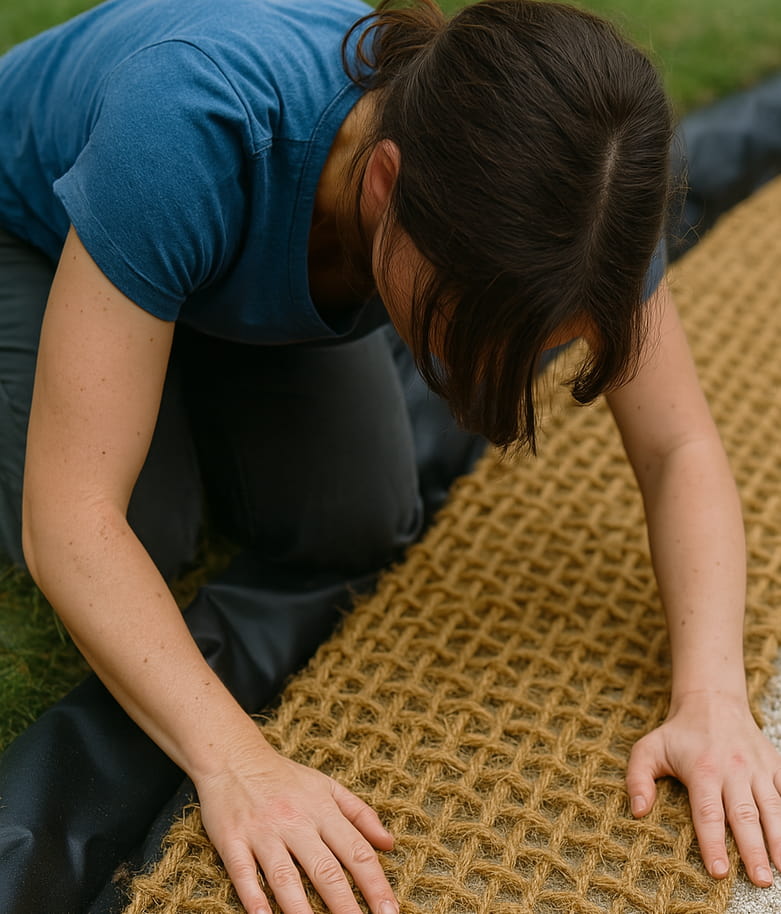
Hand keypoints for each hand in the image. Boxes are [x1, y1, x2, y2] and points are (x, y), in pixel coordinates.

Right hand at [195, 738, 397, 913]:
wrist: (234, 756)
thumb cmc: (285, 776)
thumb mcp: (327, 786)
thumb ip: (360, 814)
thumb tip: (389, 843)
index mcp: (321, 809)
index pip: (356, 850)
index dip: (375, 883)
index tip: (389, 911)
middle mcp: (295, 821)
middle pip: (325, 869)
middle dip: (345, 904)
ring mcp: (263, 831)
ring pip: (285, 876)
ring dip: (301, 909)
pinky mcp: (232, 839)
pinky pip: (243, 872)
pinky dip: (253, 898)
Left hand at [626, 691, 780, 886]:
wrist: (712, 700)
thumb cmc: (678, 732)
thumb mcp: (648, 750)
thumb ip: (638, 779)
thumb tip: (638, 812)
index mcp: (702, 770)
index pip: (707, 814)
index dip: (713, 844)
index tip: (719, 872)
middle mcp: (733, 770)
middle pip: (745, 816)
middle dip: (753, 851)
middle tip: (760, 881)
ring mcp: (757, 768)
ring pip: (772, 807)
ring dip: (779, 839)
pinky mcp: (774, 764)